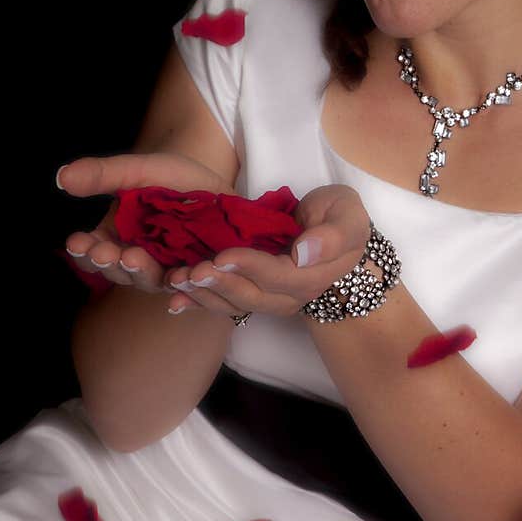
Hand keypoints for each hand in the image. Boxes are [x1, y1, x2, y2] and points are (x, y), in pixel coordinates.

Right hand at [61, 152, 236, 295]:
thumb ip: (102, 175)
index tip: (77, 242)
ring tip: (134, 258)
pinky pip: (190, 285)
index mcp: (116, 242)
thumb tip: (62, 176)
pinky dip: (184, 286)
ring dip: (141, 272)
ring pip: (151, 280)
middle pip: (120, 272)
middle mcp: (139, 262)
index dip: (85, 251)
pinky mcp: (198, 271)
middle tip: (106, 253)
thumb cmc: (168, 176)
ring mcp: (168, 269)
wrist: (212, 178)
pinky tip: (180, 278)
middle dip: (112, 263)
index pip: (92, 254)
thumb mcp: (136, 171)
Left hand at [163, 183, 372, 316]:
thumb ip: (333, 235)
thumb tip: (304, 253)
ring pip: (233, 305)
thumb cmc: (340, 217)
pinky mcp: (253, 294)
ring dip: (202, 295)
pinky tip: (174, 300)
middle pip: (251, 297)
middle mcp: (290, 296)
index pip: (278, 277)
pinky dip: (198, 302)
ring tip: (176, 280)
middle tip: (190, 271)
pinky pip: (224, 303)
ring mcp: (270, 299)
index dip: (249, 267)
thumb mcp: (348, 216)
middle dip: (218, 284)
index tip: (222, 255)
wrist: (335, 230)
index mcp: (312, 277)